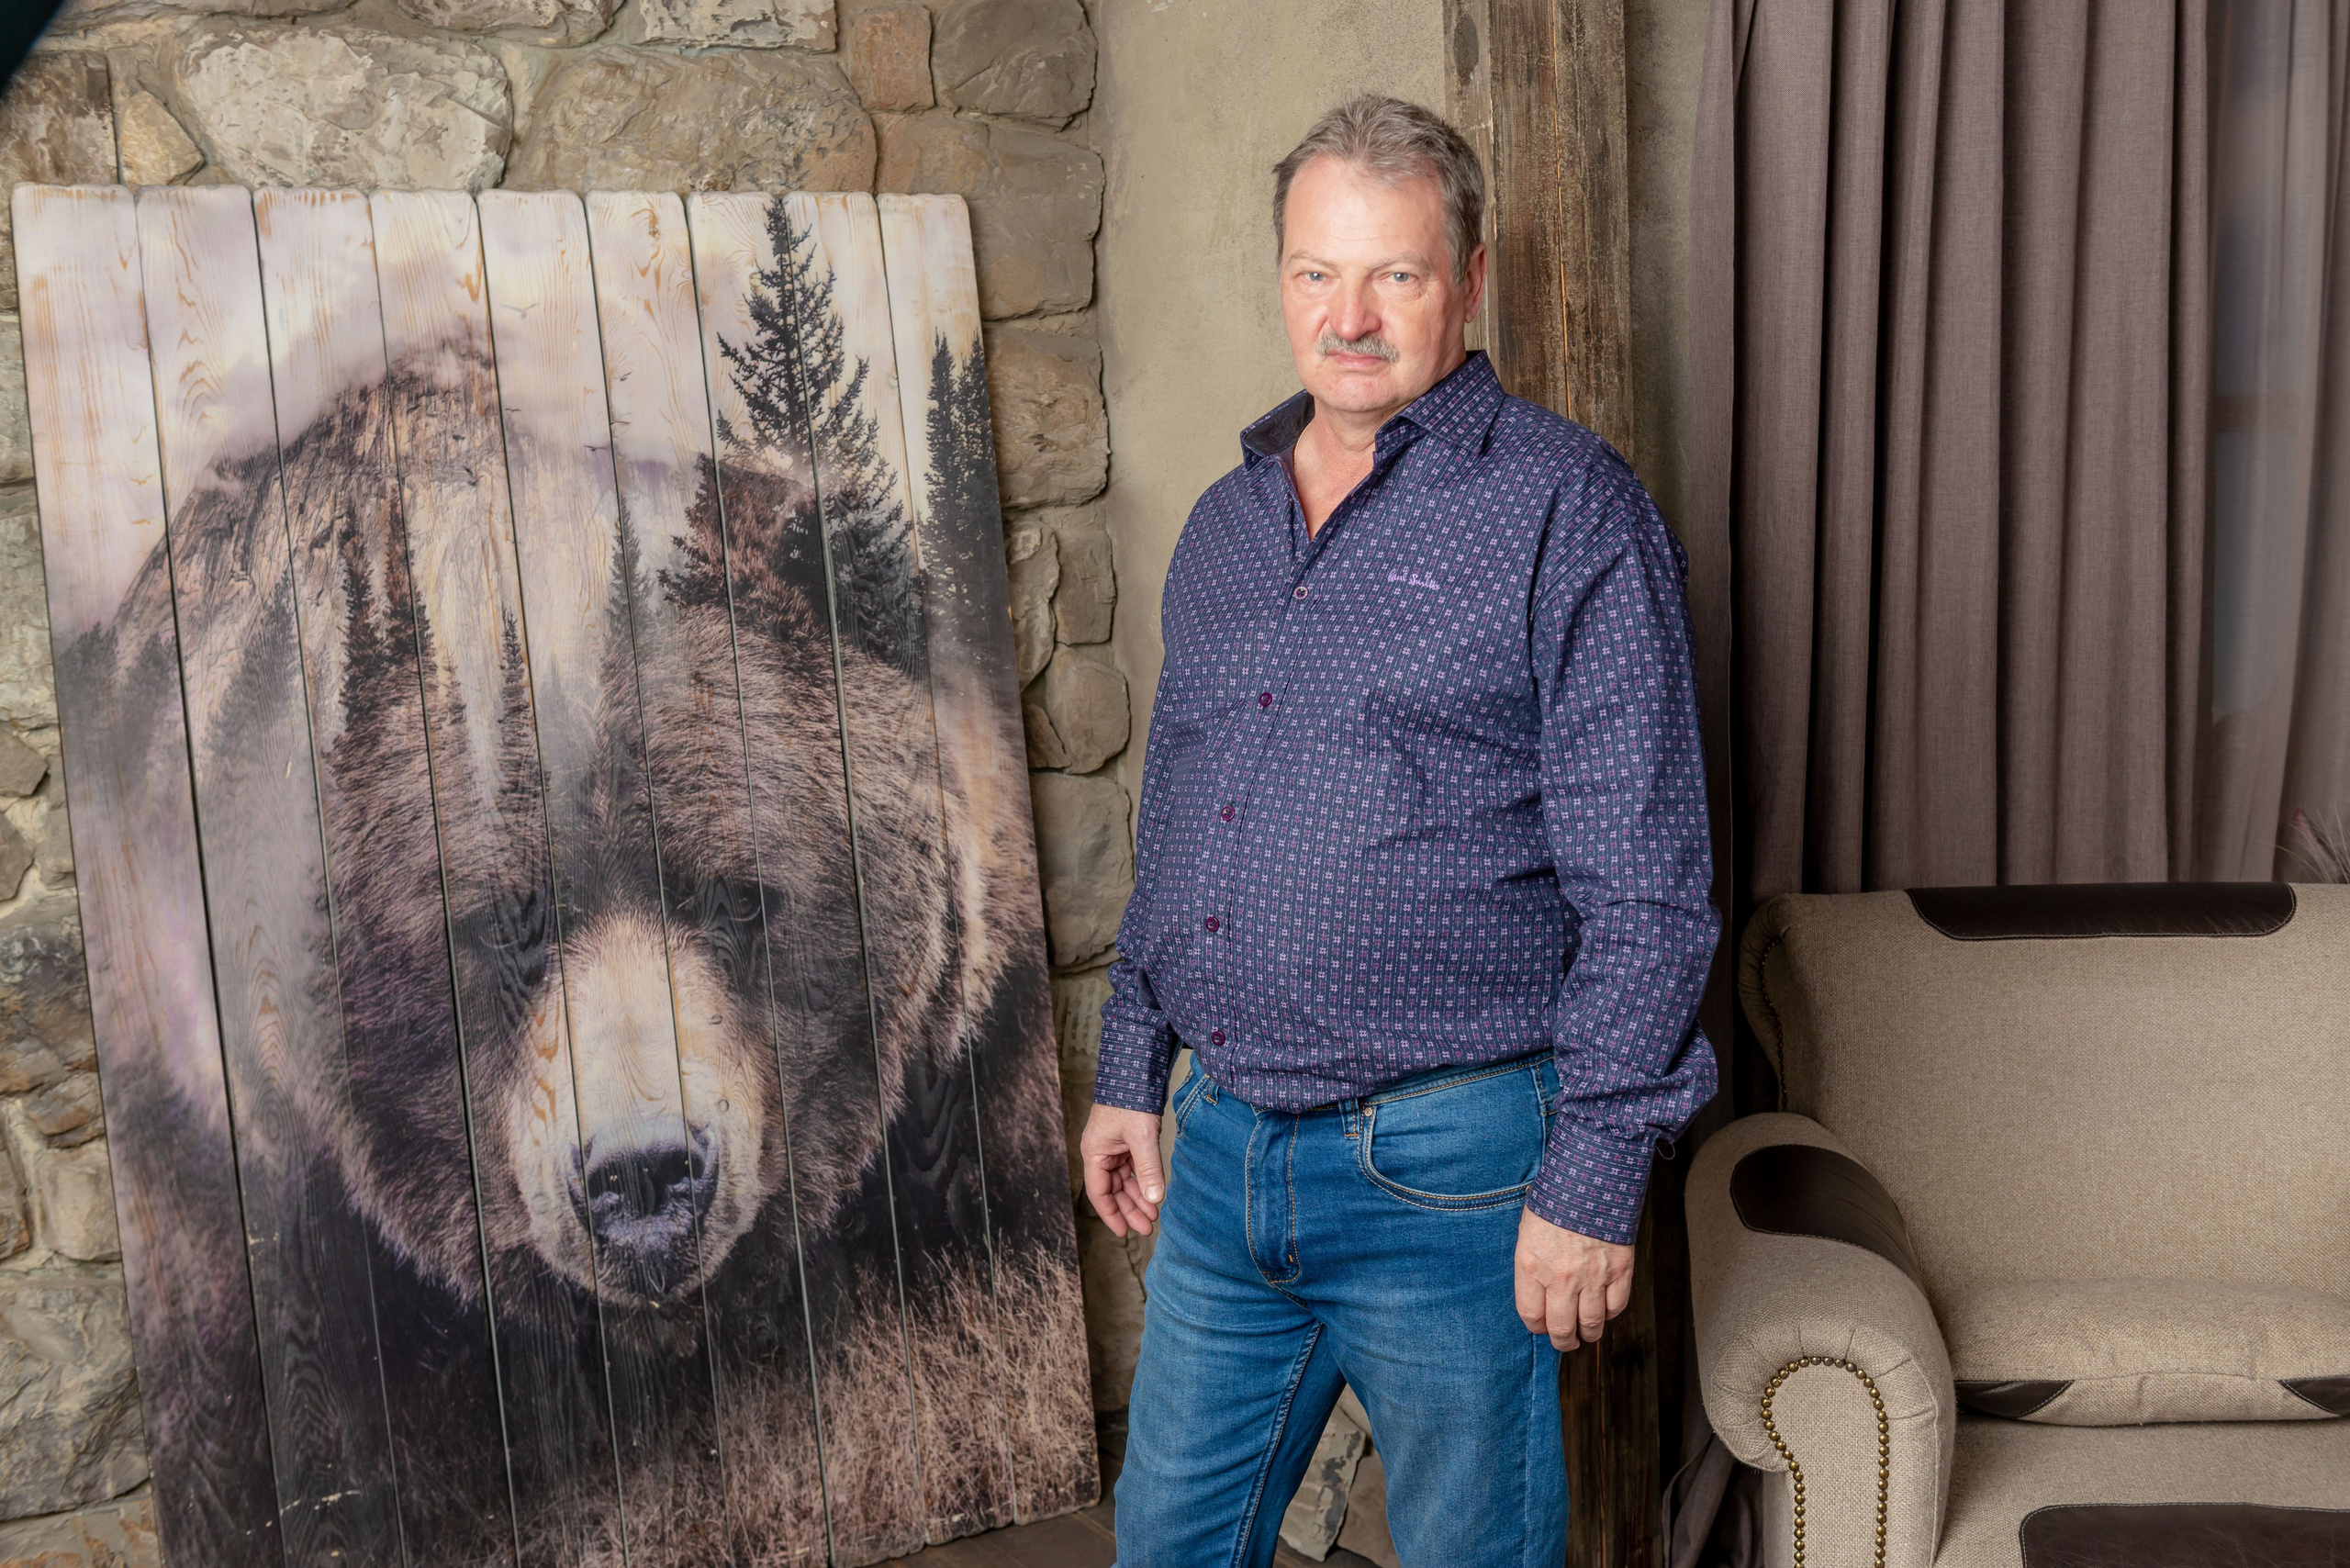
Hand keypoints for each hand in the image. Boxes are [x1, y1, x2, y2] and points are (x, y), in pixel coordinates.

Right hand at [1081, 1104, 1165, 1236]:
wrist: (1136, 1071)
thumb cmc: (1131, 1100)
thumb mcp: (1142, 1137)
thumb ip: (1148, 1169)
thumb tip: (1155, 1198)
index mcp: (1094, 1152)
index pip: (1100, 1193)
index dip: (1111, 1214)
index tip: (1124, 1232)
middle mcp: (1101, 1152)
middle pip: (1113, 1190)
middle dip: (1129, 1209)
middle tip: (1147, 1228)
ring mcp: (1114, 1147)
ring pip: (1124, 1181)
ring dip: (1138, 1197)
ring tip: (1154, 1215)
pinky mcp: (1127, 1141)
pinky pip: (1132, 1168)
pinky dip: (1143, 1181)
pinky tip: (1154, 1194)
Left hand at [1514, 1208, 1634, 1349]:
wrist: (1591, 1177)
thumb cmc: (1555, 1199)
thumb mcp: (1527, 1230)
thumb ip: (1531, 1263)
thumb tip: (1537, 1292)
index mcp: (1531, 1266)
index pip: (1531, 1315)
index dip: (1536, 1327)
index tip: (1540, 1327)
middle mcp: (1561, 1277)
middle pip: (1562, 1328)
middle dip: (1563, 1341)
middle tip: (1565, 1342)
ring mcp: (1593, 1276)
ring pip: (1592, 1324)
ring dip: (1588, 1334)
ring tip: (1586, 1333)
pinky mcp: (1619, 1270)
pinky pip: (1617, 1306)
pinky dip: (1611, 1313)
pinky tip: (1604, 1309)